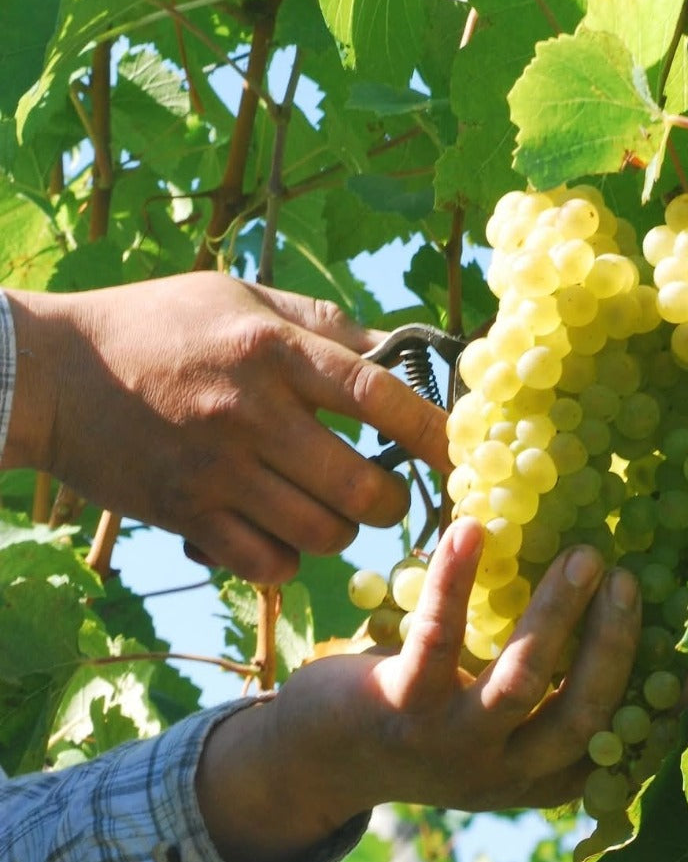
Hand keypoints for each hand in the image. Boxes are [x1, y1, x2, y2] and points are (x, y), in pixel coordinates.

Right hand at [2, 274, 450, 581]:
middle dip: (394, 502)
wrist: (50, 372)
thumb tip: (392, 348)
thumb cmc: (157, 325)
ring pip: (323, 534)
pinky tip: (281, 534)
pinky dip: (290, 558)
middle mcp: (253, 414)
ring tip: (331, 511)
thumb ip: (321, 324)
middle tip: (388, 494)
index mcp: (274, 352)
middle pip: (361, 487)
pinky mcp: (187, 515)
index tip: (463, 454)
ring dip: (343, 532)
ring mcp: (218, 471)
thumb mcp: (240, 297)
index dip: (433, 431)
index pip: (378, 395)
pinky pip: (270, 564)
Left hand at [196, 518, 641, 861]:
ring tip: (580, 553)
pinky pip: (439, 638)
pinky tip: (472, 531)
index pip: (618, 750)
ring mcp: (452, 745)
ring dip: (557, 614)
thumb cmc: (423, 716)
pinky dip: (459, 581)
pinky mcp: (401, 709)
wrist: (318, 754)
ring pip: (522, 680)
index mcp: (536, 773)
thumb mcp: (491, 718)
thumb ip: (544, 682)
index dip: (671, 712)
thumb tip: (602, 598)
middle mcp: (503, 771)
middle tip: (626, 574)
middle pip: (582, 715)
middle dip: (613, 644)